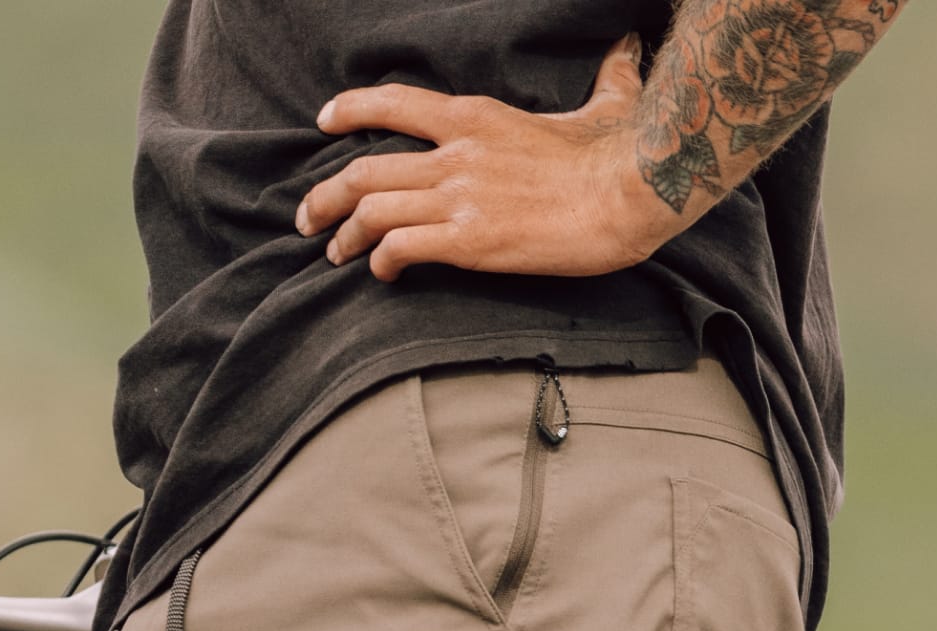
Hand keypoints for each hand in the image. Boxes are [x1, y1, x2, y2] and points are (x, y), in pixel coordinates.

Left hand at [296, 40, 684, 283]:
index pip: (395, 104)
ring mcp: (458, 198)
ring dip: (344, 237)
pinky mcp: (468, 242)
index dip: (351, 111)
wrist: (628, 192)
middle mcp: (456, 154)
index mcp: (476, 116)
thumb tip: (625, 49)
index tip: (325, 122)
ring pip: (372, 212)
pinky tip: (383, 276)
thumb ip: (607, 75)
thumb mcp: (607, 100)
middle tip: (309, 218)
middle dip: (325, 197)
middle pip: (365, 170)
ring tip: (334, 255)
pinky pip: (400, 249)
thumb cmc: (618, 151)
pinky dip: (381, 264)